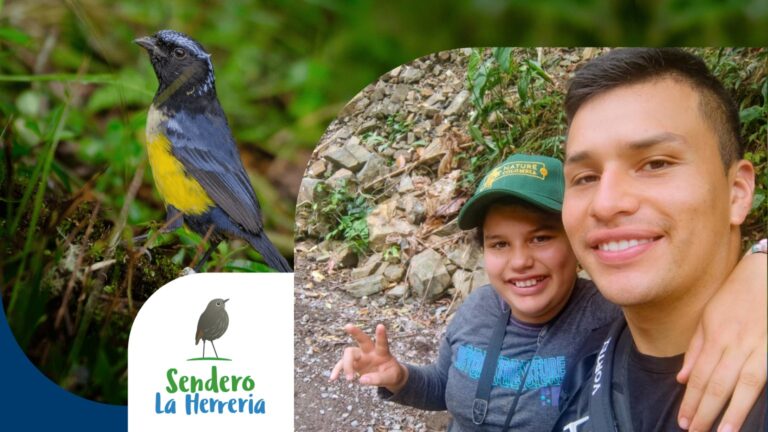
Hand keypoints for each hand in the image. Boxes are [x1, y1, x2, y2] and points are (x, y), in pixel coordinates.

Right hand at [330, 324, 408, 392]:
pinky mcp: (353, 363)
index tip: (380, 325)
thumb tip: (361, 380)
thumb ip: (378, 379)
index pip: (382, 343)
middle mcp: (370, 351)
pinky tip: (333, 378)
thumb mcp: (390, 378)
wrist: (387, 377)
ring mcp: (360, 356)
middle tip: (348, 326)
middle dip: (356, 332)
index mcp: (382, 353)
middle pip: (362, 339)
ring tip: (350, 379)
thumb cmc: (391, 374)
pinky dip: (337, 370)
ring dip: (347, 365)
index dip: (381, 335)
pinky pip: (342, 364)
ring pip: (349, 352)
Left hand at [677, 252, 766, 430]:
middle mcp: (733, 343)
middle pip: (715, 383)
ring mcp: (756, 347)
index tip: (683, 420)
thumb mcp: (708, 317)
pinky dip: (751, 395)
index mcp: (714, 336)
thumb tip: (682, 378)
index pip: (698, 375)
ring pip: (739, 384)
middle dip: (704, 410)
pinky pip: (760, 377)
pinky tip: (744, 412)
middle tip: (694, 431)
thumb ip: (695, 349)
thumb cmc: (735, 296)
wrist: (766, 274)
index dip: (691, 400)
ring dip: (729, 411)